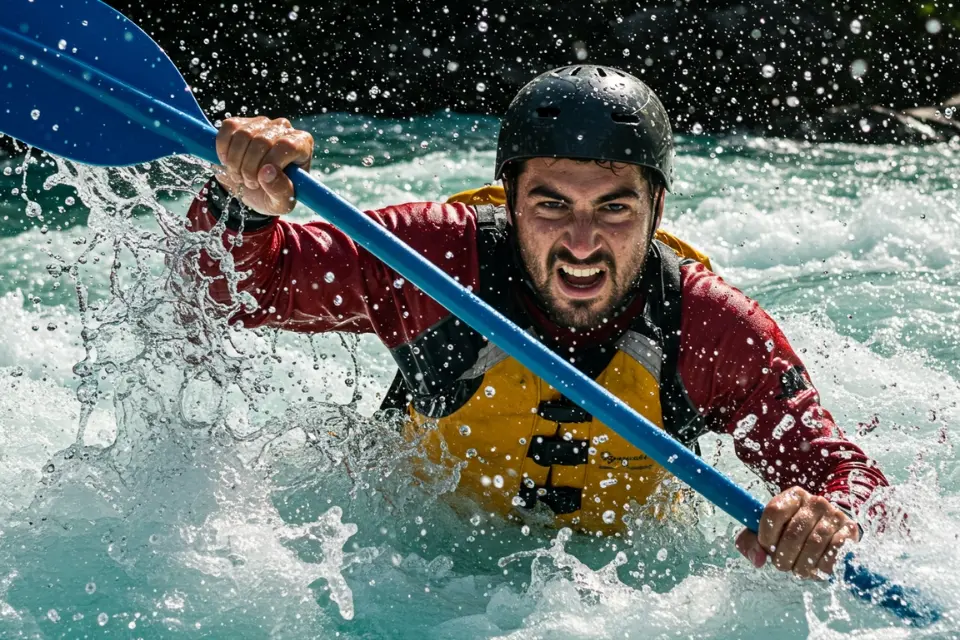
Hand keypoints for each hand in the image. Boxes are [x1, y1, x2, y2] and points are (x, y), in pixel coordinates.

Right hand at [214, 116, 313, 215]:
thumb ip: (281, 191)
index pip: (286, 145)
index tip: (261, 181)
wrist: (251, 191)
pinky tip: (228, 162)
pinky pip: (228, 128)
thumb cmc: (273, 195)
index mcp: (302, 144)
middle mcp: (284, 128)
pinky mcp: (240, 122)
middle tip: (249, 184)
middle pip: (263, 141)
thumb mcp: (281, 203)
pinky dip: (223, 149)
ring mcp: (261, 123)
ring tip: (239, 176)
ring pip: (243, 135)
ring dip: (235, 161)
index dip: (270, 163)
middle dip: (250, 168)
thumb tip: (268, 172)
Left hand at [735, 487, 859, 579]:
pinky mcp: (849, 530)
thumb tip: (758, 560)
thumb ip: (752, 543)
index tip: (767, 548)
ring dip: (802, 565)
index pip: (773, 512)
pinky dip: (822, 566)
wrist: (831, 532)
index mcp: (792, 496)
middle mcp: (815, 501)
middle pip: (793, 533)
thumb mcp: (768, 533)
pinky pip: (835, 552)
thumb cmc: (792, 532)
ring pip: (814, 544)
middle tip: (783, 565)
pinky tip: (816, 569)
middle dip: (784, 557)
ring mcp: (834, 514)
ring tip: (798, 570)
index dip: (766, 536)